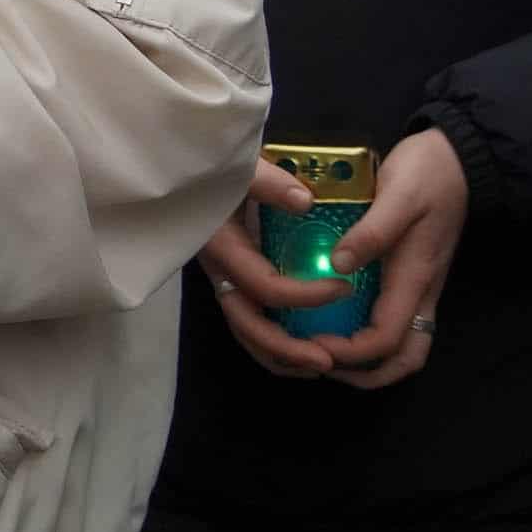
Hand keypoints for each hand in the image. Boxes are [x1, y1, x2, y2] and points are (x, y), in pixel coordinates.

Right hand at [195, 158, 345, 378]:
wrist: (187, 165)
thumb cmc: (212, 165)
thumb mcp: (240, 167)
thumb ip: (269, 182)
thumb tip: (305, 202)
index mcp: (221, 246)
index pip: (264, 286)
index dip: (304, 295)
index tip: (344, 287)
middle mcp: (218, 269)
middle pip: (247, 323)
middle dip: (287, 348)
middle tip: (327, 361)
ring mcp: (222, 277)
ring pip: (245, 330)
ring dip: (280, 354)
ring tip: (319, 366)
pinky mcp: (230, 278)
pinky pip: (248, 320)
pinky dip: (272, 343)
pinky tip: (303, 348)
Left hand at [308, 127, 466, 390]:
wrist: (458, 158)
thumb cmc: (428, 174)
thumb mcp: (398, 194)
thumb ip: (371, 231)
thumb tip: (338, 264)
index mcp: (415, 277)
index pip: (387, 339)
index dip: (351, 353)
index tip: (313, 343)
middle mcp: (422, 291)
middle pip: (406, 357)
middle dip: (366, 373)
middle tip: (321, 363)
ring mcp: (420, 286)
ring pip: (405, 344)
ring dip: (370, 360)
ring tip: (326, 350)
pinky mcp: (413, 275)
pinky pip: (397, 319)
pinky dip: (371, 333)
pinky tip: (337, 318)